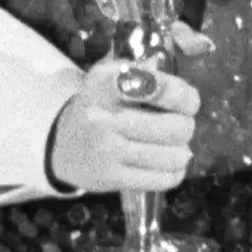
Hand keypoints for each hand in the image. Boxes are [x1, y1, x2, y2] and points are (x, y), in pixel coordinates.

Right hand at [47, 61, 199, 194]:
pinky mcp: (111, 178)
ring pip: (172, 157)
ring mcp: (108, 151)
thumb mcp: (110, 77)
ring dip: (183, 152)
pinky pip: (161, 179)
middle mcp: (106, 117)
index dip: (185, 97)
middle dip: (187, 126)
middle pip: (175, 128)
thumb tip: (175, 80)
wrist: (61, 144)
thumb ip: (143, 71)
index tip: (189, 102)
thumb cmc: (97, 105)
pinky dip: (175, 172)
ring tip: (176, 147)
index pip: (160, 89)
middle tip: (182, 126)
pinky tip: (169, 164)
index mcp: (108, 85)